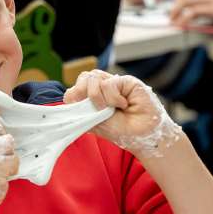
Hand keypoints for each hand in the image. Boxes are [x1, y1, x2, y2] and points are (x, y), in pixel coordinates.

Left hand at [64, 70, 182, 157]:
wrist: (144, 136)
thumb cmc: (123, 131)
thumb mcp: (96, 124)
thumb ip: (83, 112)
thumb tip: (68, 99)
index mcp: (93, 98)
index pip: (75, 88)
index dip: (73, 96)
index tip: (79, 109)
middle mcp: (103, 88)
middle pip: (83, 77)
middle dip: (82, 93)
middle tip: (94, 108)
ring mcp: (115, 83)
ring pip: (94, 78)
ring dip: (98, 97)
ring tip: (111, 109)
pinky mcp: (126, 81)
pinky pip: (109, 83)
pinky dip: (113, 98)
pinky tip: (124, 104)